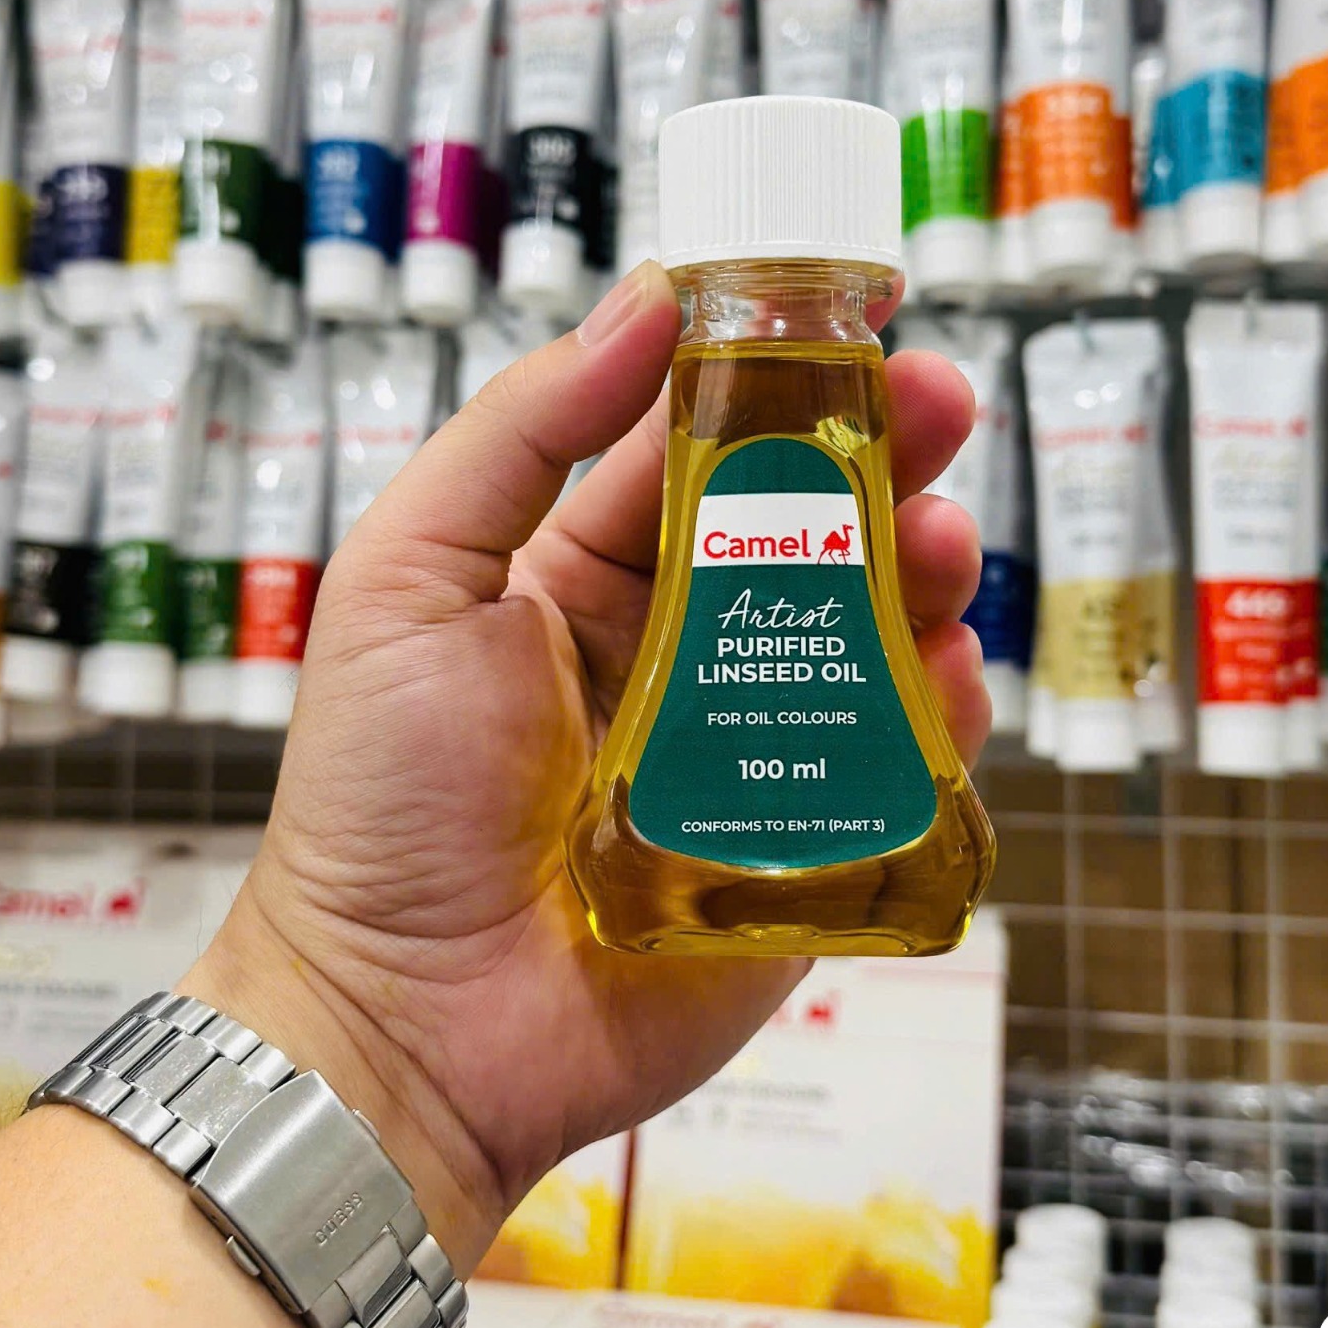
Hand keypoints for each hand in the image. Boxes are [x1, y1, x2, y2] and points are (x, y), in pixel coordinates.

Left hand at [187, 261, 990, 1268]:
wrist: (408, 1022)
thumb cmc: (381, 802)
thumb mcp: (409, 579)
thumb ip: (519, 436)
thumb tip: (643, 304)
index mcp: (588, 581)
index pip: (702, 453)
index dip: (779, 379)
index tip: (854, 313)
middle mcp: (683, 654)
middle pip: (811, 531)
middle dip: (885, 455)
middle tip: (941, 400)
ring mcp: (751, 751)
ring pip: (872, 634)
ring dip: (925, 569)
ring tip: (943, 538)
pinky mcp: (807, 850)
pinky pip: (897, 766)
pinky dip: (940, 712)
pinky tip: (945, 669)